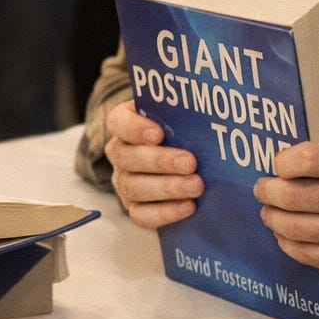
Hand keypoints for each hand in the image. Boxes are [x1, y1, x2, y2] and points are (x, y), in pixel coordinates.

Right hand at [104, 100, 203, 226]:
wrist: (184, 160)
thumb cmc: (181, 130)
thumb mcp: (178, 114)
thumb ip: (182, 110)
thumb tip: (199, 103)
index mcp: (124, 124)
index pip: (118, 122)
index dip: (134, 128)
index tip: (158, 133)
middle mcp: (119, 153)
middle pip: (127, 157)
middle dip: (160, 161)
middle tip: (190, 163)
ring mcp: (124, 182)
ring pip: (134, 187)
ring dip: (167, 187)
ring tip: (196, 186)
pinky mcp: (133, 207)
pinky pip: (141, 215)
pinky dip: (165, 212)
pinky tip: (188, 206)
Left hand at [253, 141, 318, 278]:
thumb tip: (282, 164)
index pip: (309, 159)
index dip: (283, 162)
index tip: (279, 165)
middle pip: (293, 195)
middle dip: (268, 191)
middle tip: (262, 189)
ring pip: (293, 227)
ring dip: (272, 218)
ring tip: (270, 212)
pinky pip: (306, 253)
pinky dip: (286, 242)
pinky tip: (284, 235)